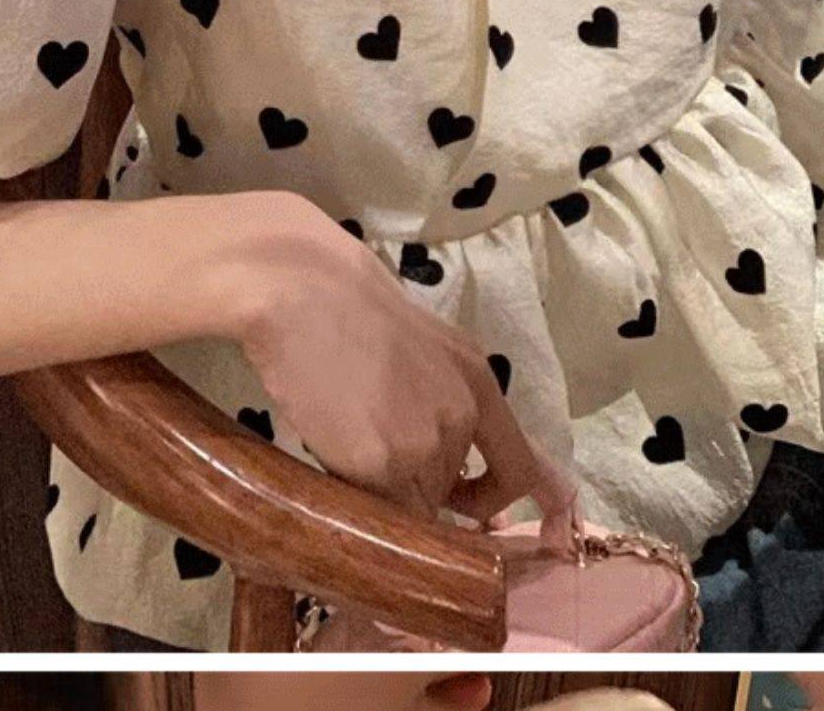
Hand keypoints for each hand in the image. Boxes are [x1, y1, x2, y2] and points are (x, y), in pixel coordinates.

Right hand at [239, 201, 572, 526]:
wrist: (303, 291)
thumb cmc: (351, 311)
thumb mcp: (425, 350)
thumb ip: (448, 402)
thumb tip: (460, 472)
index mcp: (478, 383)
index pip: (521, 465)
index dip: (515, 505)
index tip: (519, 533)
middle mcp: (462, 416)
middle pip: (451, 491)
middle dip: (419, 485)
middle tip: (375, 449)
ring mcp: (424, 444)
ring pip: (413, 505)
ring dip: (387, 492)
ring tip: (349, 437)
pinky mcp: (380, 466)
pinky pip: (379, 512)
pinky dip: (360, 502)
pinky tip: (336, 457)